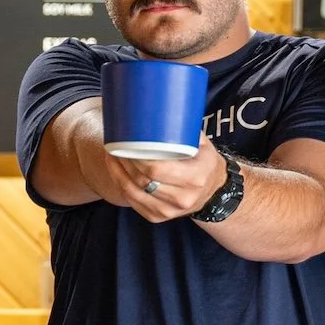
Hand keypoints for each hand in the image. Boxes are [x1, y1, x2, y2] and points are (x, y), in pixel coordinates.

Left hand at [106, 136, 229, 222]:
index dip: (137, 157)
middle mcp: (184, 198)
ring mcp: (170, 211)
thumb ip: (185, 130)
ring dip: (118, 173)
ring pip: (133, 192)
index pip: (157, 170)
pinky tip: (116, 171)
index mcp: (196, 177)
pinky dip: (121, 185)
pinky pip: (133, 201)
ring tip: (112, 156)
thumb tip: (161, 107)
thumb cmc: (204, 161)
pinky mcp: (158, 217)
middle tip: (115, 145)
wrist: (213, 191)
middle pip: (142, 180)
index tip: (128, 142)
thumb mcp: (203, 144)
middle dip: (125, 162)